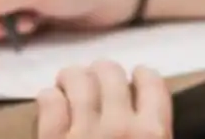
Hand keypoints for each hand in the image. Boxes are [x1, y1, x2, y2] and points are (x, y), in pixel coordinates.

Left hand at [38, 63, 171, 138]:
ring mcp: (84, 134)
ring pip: (77, 78)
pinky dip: (50, 98)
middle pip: (109, 71)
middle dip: (101, 74)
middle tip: (96, 84)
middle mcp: (120, 127)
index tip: (134, 81)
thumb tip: (149, 115)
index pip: (151, 82)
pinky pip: (50, 100)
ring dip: (72, 79)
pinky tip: (52, 103)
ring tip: (69, 86)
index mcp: (152, 135)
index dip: (141, 77)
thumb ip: (153, 130)